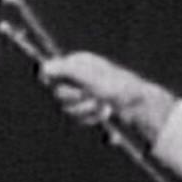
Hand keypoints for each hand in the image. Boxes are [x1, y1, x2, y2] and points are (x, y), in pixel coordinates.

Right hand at [39, 50, 176, 141]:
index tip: (63, 88)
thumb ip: (64, 71)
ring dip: (85, 111)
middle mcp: (79, 76)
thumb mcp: (89, 77)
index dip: (57, 83)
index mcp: (78, 62)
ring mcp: (85, 92)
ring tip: (102, 106)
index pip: (52, 72)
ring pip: (68, 108)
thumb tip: (42, 68)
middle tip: (91, 96)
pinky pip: (78, 118)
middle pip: (58, 94)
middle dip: (76, 100)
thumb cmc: (116, 87)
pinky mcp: (90, 107)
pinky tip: (104, 113)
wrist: (139, 106)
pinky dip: (90, 118)